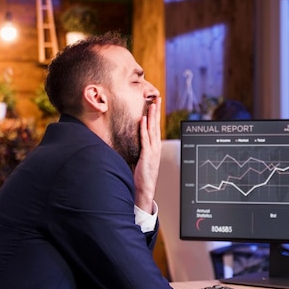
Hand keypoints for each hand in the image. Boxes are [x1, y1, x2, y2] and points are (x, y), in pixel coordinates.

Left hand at [133, 97, 161, 213]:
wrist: (145, 189)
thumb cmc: (141, 177)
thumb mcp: (141, 161)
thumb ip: (139, 151)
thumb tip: (132, 144)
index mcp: (155, 148)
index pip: (155, 128)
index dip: (155, 116)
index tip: (154, 105)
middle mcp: (156, 147)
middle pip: (156, 125)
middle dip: (156, 112)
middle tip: (156, 99)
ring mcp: (152, 151)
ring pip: (152, 129)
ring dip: (151, 116)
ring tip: (151, 105)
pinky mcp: (147, 155)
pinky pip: (145, 139)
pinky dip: (144, 128)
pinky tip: (142, 120)